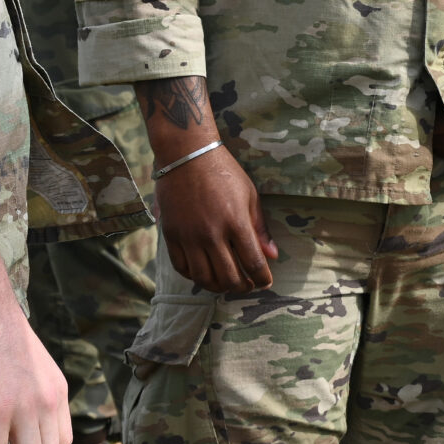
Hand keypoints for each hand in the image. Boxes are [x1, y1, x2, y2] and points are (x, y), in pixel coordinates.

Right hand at [137, 75, 276, 292]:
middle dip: (242, 287)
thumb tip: (272, 255)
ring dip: (219, 287)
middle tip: (248, 285)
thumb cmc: (224, 172)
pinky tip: (205, 273)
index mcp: (236, 222)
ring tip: (227, 284)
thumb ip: (260, 228)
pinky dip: (195, 276)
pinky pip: (182, 267)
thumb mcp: (250, 195)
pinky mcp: (171, 235)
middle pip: (229, 277)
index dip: (262, 278)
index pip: (253, 263)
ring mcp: (189, 236)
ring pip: (204, 278)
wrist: (187, 155)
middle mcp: (212, 233)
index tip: (266, 282)